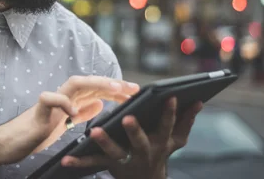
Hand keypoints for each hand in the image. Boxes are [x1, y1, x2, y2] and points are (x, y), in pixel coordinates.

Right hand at [0, 75, 139, 169]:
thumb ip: (82, 111)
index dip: (115, 88)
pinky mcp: (39, 110)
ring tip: (112, 89)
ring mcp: (51, 101)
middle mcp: (62, 96)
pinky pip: (50, 98)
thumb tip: (100, 102)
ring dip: (95, 84)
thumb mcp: (66, 123)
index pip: (96, 89)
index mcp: (70, 100)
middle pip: (90, 82)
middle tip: (132, 88)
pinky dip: (63, 102)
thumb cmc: (37, 131)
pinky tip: (74, 112)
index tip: (134, 92)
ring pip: (74, 83)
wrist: (12, 141)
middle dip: (112, 83)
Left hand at [61, 98, 202, 178]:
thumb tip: (198, 101)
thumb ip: (186, 121)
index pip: (166, 124)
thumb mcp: (176, 140)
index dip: (168, 111)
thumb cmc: (161, 152)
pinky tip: (66, 159)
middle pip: (140, 141)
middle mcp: (144, 152)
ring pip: (114, 152)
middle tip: (127, 117)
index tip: (168, 96)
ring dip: (105, 143)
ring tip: (94, 132)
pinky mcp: (109, 166)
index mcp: (160, 142)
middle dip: (135, 130)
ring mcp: (126, 161)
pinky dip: (79, 163)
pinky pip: (92, 164)